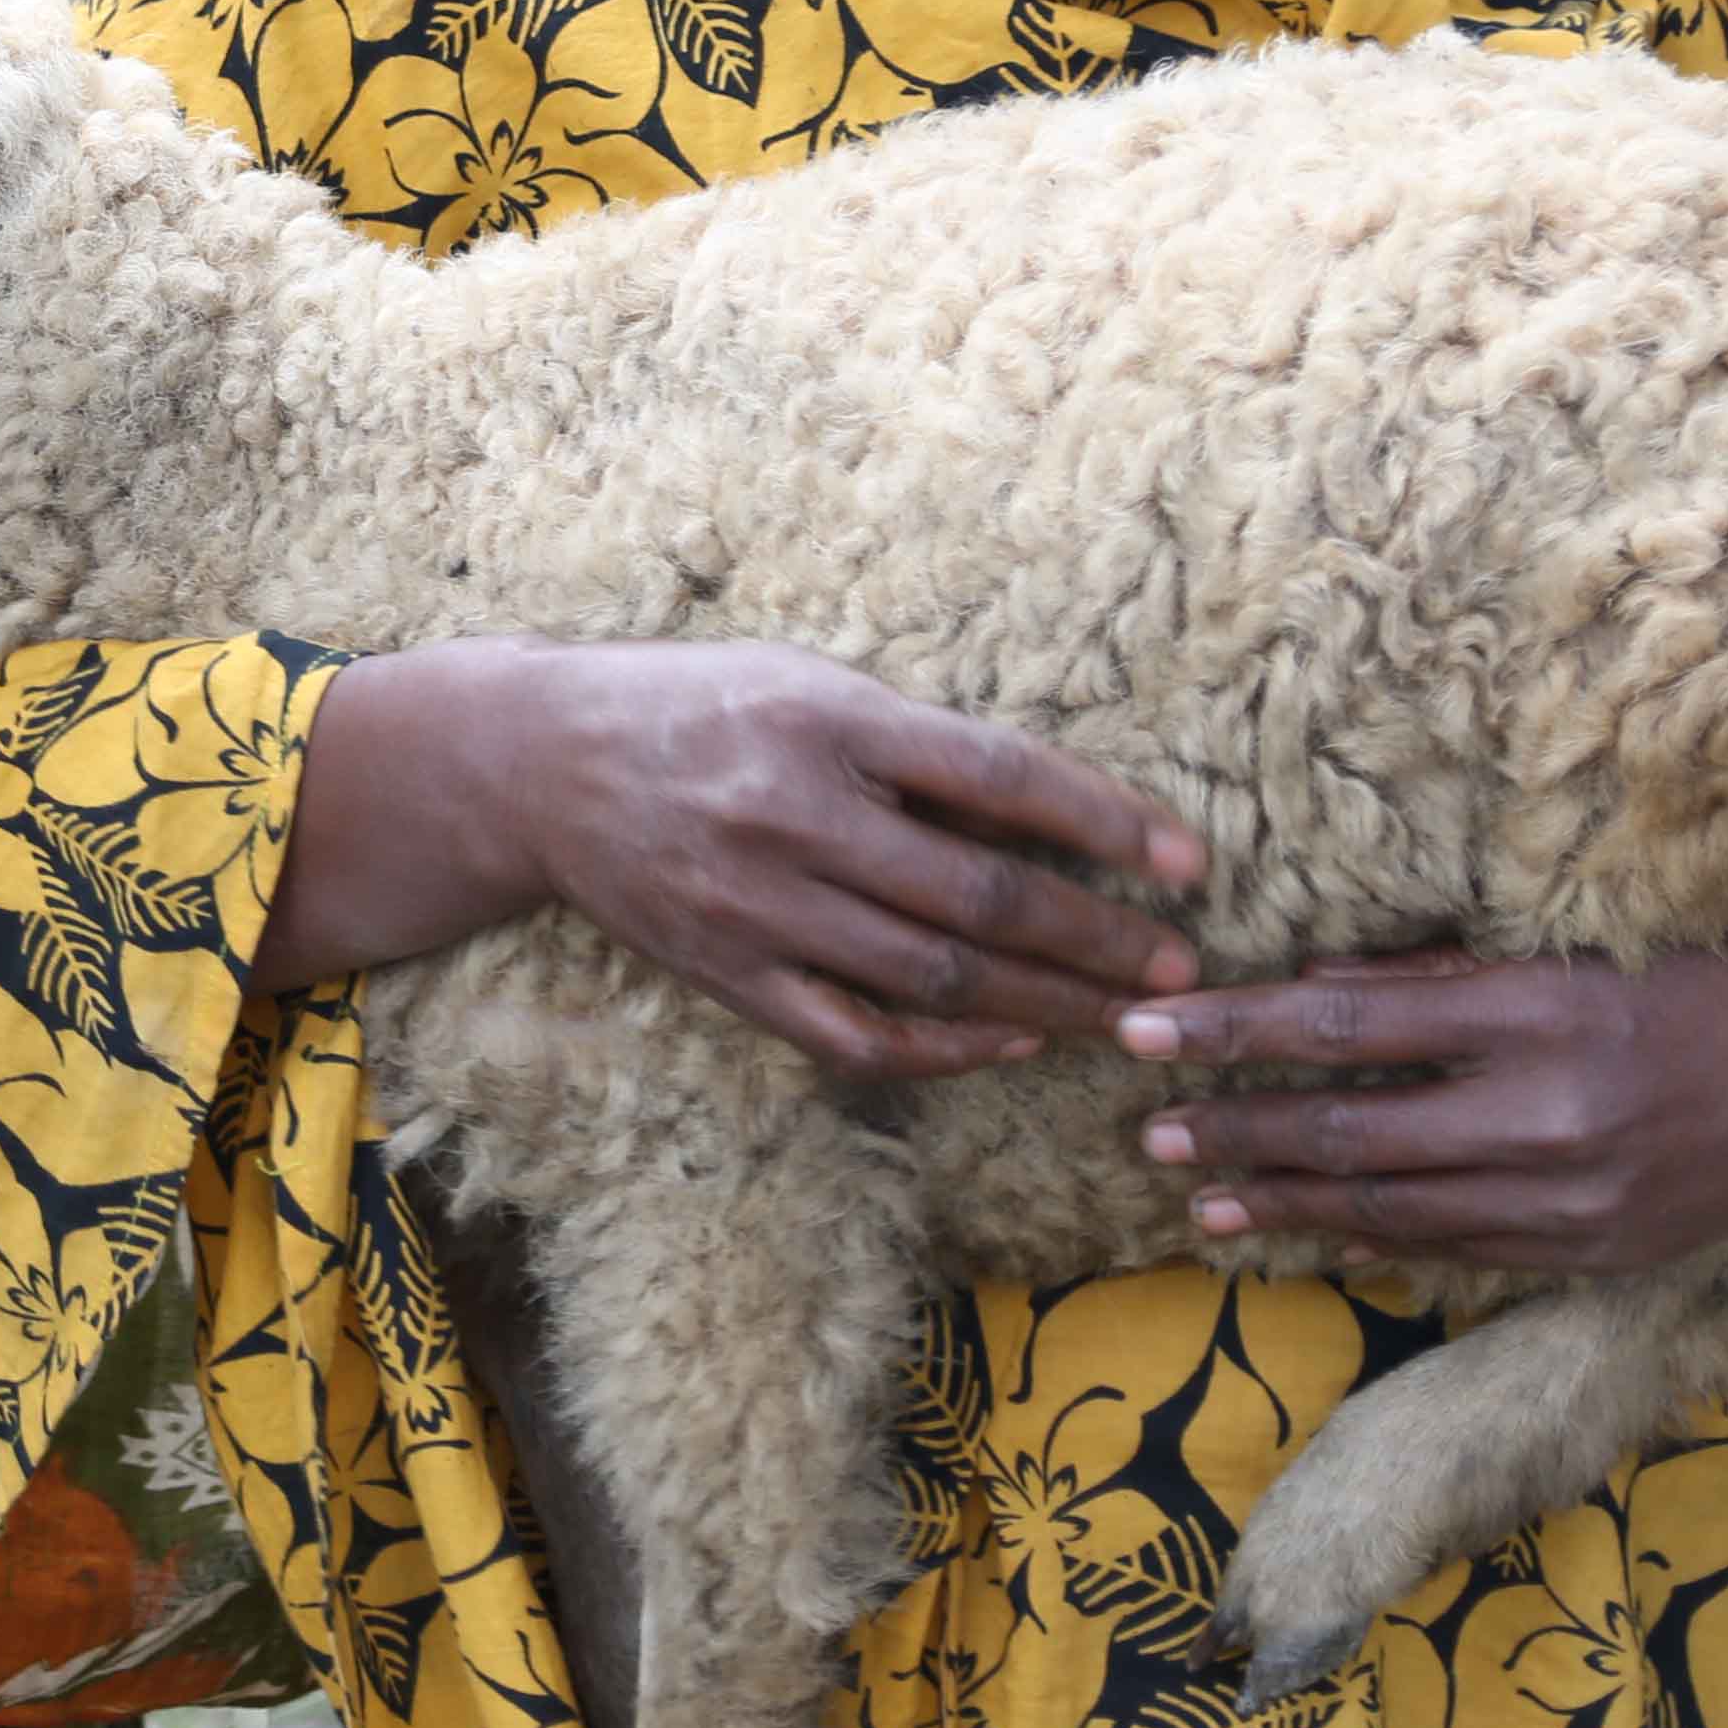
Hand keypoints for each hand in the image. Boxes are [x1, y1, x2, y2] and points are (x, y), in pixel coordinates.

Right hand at [267, 637, 1205, 1080]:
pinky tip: (1013, 1040)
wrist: (542, 765)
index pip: (997, 777)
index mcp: (827, 718)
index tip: (1185, 864)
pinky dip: (945, 1048)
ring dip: (1047, 1004)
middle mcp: (795, 814)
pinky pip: (856, 1034)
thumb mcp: (809, 679)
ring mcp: (759, 907)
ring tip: (1125, 1018)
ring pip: (933, 979)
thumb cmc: (702, 705)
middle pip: (980, 898)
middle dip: (1097, 940)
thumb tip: (1061, 808)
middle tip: (1178, 969)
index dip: (1103, 822)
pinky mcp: (729, 975)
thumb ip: (918, 743)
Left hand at [1111, 947, 1727, 1271]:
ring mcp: (1576, 1197)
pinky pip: (1461, 1248)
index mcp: (1539, 1009)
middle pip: (1348, 1128)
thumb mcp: (1583, 937)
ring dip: (1286, 1198)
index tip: (1145, 1027)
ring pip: (1392, 1205)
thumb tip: (1316, 983)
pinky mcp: (1602, 1248)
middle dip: (1233, 1128)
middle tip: (1144, 1130)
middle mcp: (1548, 1113)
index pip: (1343, 1023)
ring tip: (1201, 1194)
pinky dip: (1378, 1236)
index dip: (1233, 1029)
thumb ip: (1448, 971)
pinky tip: (1316, 1230)